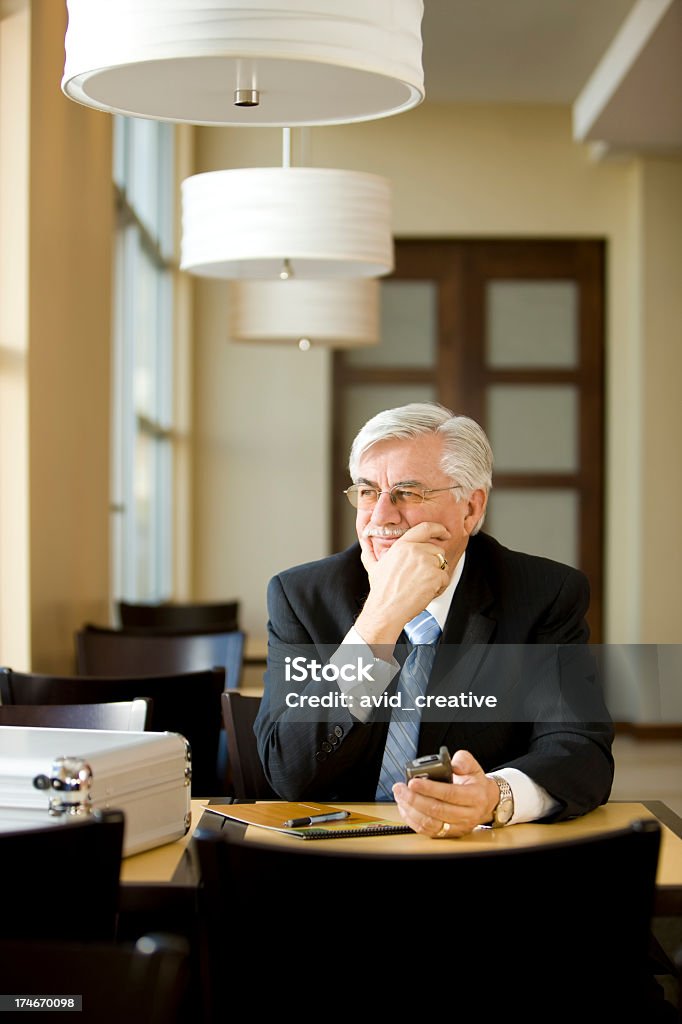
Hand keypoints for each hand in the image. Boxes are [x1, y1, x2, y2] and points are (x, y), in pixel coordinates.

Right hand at [355, 522, 450, 644]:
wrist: (386, 609)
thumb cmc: (381, 591)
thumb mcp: (373, 566)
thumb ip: (370, 551)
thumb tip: (364, 541)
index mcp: (402, 545)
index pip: (425, 528)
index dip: (438, 529)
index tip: (444, 533)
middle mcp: (415, 551)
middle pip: (437, 550)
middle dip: (434, 563)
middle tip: (422, 577)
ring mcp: (426, 562)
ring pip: (442, 564)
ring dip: (437, 576)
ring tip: (422, 586)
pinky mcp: (434, 576)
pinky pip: (445, 578)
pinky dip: (439, 587)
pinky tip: (426, 592)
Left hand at [392, 750, 500, 837]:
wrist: (485, 801)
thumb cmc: (475, 783)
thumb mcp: (473, 766)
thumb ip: (462, 760)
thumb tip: (452, 765)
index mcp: (475, 796)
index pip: (450, 794)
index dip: (430, 788)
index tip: (413, 782)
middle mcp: (468, 814)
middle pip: (437, 810)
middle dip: (415, 799)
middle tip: (401, 788)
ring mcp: (458, 826)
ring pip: (430, 823)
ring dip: (411, 810)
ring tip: (400, 797)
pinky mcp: (449, 834)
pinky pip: (427, 831)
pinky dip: (413, 820)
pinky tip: (405, 808)